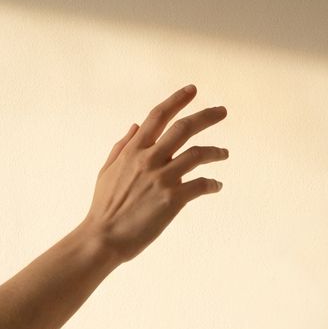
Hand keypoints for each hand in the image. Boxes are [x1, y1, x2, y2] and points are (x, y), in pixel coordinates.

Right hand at [83, 84, 228, 264]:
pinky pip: (201, 185)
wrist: (103, 238)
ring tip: (224, 153)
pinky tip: (216, 186)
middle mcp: (149, 159)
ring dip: (216, 151)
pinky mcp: (173, 200)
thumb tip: (136, 126)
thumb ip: (122, 146)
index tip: (192, 90)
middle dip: (207, 116)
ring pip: (198, 154)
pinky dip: (212, 184)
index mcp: (133, 150)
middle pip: (184, 128)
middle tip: (223, 111)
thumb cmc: (104, 207)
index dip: (177, 99)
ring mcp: (162, 178)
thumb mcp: (107, 171)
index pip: (158, 116)